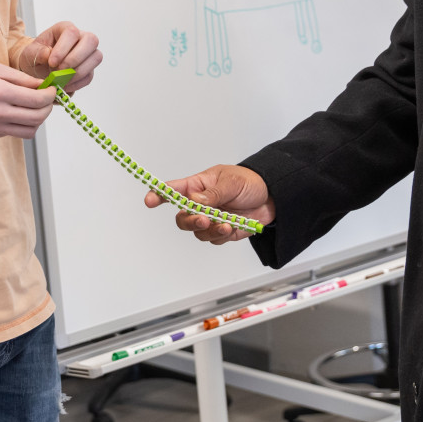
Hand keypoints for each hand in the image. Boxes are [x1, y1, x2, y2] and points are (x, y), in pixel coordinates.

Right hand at [0, 60, 55, 138]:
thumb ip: (19, 78)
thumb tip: (40, 85)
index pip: (37, 100)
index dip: (50, 96)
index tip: (52, 90)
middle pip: (37, 118)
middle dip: (47, 109)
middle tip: (46, 99)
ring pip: (28, 131)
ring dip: (36, 120)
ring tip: (32, 108)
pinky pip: (12, 133)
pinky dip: (19, 124)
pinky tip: (14, 112)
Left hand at [19, 21, 102, 91]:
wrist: (37, 69)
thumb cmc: (36, 56)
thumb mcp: (30, 52)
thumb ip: (37, 52)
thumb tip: (48, 54)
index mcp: (64, 29)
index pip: (72, 32)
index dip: (63, 48)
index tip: (52, 63)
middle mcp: (80, 38)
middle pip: (91, 40)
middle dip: (75, 58)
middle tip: (60, 71)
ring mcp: (88, 53)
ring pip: (96, 57)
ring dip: (78, 72)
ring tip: (61, 80)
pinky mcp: (89, 68)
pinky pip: (89, 75)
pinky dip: (77, 83)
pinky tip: (64, 85)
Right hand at [143, 164, 275, 243]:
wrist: (272, 198)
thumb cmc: (249, 182)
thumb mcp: (231, 182)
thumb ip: (213, 193)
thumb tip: (195, 199)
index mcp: (197, 186)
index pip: (172, 190)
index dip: (158, 195)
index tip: (150, 200)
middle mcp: (200, 204)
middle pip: (182, 218)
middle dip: (190, 221)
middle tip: (203, 219)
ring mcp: (210, 219)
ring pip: (197, 232)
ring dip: (209, 230)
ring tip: (225, 224)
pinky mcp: (221, 232)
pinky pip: (213, 239)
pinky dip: (221, 235)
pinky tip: (231, 227)